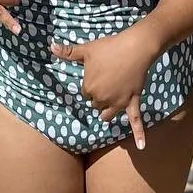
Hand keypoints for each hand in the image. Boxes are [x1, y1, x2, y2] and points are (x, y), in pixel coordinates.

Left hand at [50, 27, 156, 149]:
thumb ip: (68, 52)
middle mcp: (101, 99)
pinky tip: (142, 146)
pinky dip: (139, 134)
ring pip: (107, 115)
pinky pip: (135, 121)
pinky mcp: (132, 102)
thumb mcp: (86, 49)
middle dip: (98, 97)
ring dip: (106, 112)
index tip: (96, 74)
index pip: (84, 93)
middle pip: (95, 105)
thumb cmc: (109, 47)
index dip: (90, 84)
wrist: (134, 48)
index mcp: (89, 88)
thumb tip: (50, 46)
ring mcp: (117, 102)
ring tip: (108, 105)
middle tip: (105, 81)